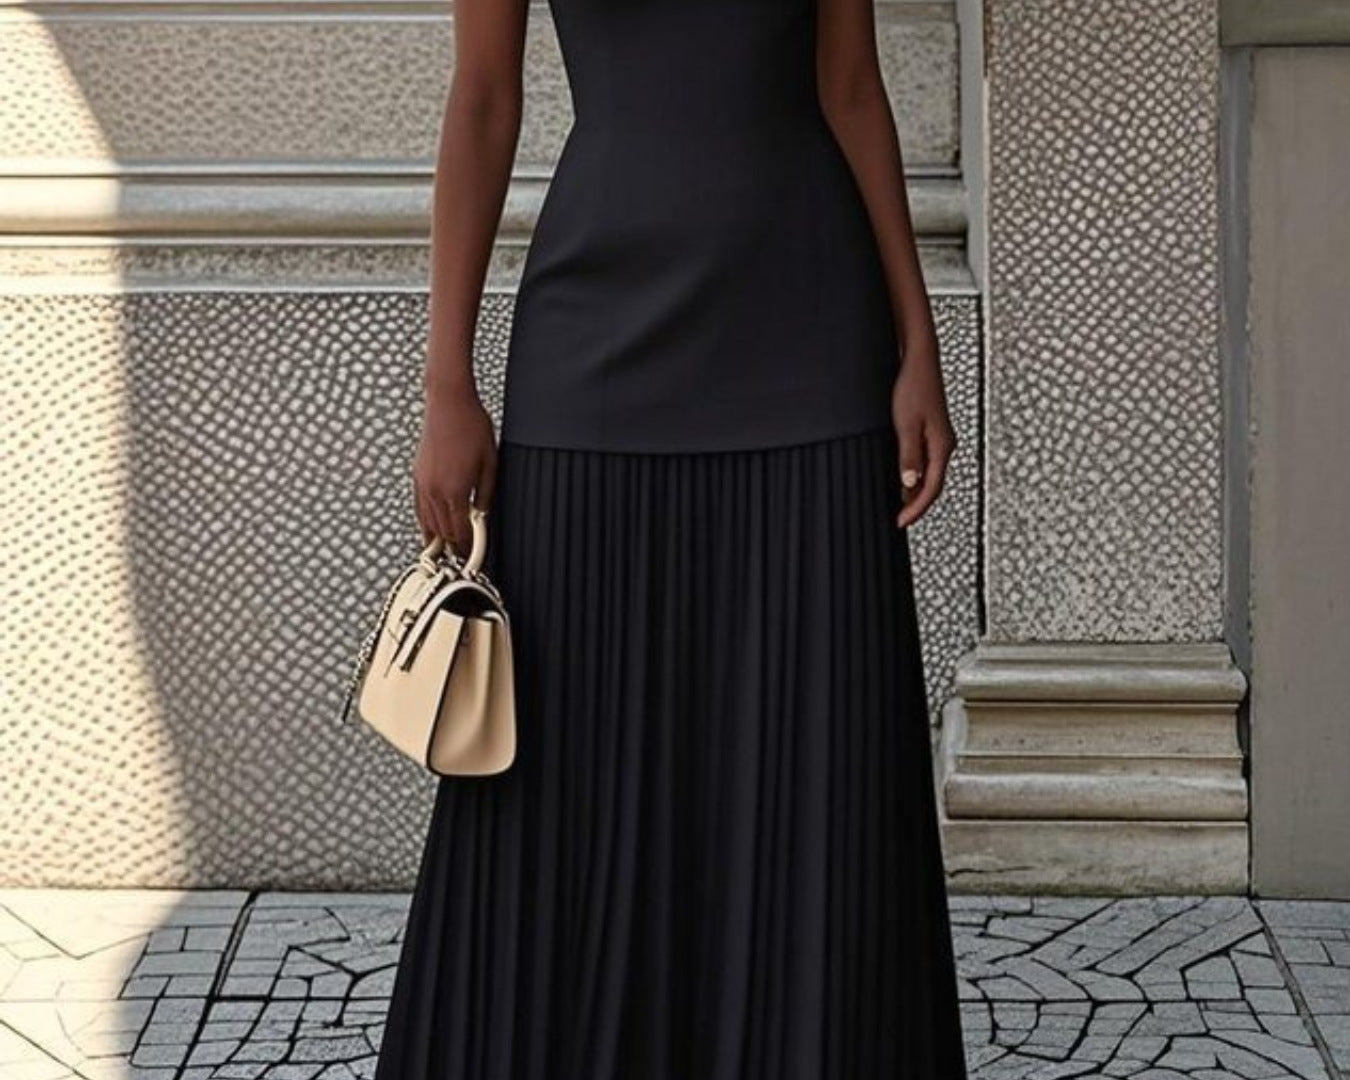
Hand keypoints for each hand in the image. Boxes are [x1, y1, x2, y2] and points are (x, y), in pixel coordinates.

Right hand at [412, 382, 497, 557]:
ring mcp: (423, 483)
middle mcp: (435, 490)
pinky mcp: (417, 475)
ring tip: (445, 551)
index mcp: (455, 491)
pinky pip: (419, 507)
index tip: (471, 558)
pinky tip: (429, 527)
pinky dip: (424, 522)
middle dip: (453, 547)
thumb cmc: (471, 426)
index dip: (466, 548)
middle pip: (443, 531)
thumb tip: (484, 514)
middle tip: (461, 558)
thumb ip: (487, 494)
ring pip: (428, 522)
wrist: (448, 403)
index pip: (460, 531)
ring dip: (437, 538)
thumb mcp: (490, 462)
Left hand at [891, 336, 955, 528]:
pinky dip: (917, 475)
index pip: (932, 488)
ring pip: (931, 474)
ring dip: (917, 491)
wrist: (919, 360)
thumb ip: (909, 457)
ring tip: (902, 505)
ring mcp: (941, 438)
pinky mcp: (933, 431)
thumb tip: (909, 485)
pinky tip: (906, 478)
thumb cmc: (914, 386)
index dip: (916, 508)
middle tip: (901, 519)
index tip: (902, 522)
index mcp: (942, 446)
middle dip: (918, 504)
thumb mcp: (906, 425)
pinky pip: (928, 461)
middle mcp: (946, 444)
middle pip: (934, 484)